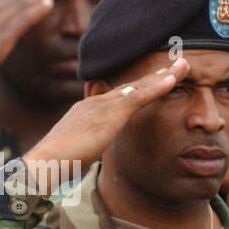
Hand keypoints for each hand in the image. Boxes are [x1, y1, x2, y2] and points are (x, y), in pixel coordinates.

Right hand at [22, 58, 188, 192]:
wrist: (45, 162)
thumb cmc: (55, 165)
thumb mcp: (76, 153)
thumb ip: (87, 149)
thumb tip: (88, 155)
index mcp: (86, 111)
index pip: (116, 96)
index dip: (137, 88)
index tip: (152, 81)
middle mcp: (94, 103)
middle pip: (130, 86)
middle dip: (153, 75)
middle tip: (174, 64)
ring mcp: (102, 105)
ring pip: (138, 86)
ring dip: (163, 75)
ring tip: (183, 64)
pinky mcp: (110, 113)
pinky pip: (139, 96)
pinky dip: (158, 86)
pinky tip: (173, 79)